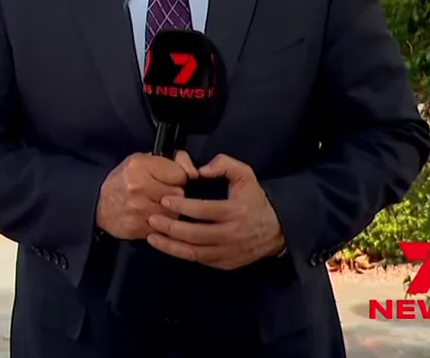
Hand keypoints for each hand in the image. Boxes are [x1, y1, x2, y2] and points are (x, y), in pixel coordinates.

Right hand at [96, 152, 197, 239]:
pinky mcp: (138, 227)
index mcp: (140, 165)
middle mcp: (138, 186)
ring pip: (174, 213)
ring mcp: (138, 209)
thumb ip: (173, 161)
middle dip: (175, 196)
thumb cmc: (124, 181)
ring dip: (170, 213)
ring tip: (158, 208)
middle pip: (179, 195)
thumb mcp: (143, 161)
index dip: (178, 178)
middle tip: (162, 195)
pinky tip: (152, 220)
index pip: (180, 174)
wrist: (98, 207)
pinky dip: (162, 226)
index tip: (169, 180)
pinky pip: (165, 229)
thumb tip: (196, 173)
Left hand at [145, 154, 285, 269]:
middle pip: (195, 235)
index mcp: (235, 212)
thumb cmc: (255, 200)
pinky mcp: (226, 264)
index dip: (182, 207)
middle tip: (151, 219)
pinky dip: (182, 255)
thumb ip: (225, 165)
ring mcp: (229, 252)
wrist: (277, 230)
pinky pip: (200, 261)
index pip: (204, 211)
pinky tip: (168, 246)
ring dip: (170, 246)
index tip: (164, 201)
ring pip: (194, 253)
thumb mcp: (246, 175)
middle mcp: (231, 235)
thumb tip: (201, 170)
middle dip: (170, 228)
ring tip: (152, 237)